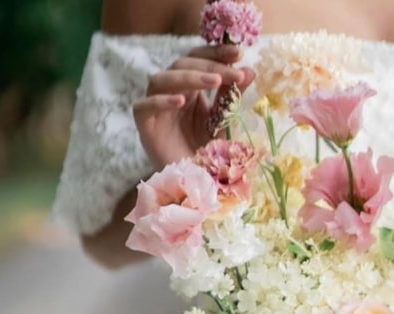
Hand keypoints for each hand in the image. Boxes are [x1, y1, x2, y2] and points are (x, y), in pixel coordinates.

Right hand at [133, 45, 255, 170]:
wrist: (194, 181)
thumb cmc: (208, 151)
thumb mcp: (224, 120)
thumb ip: (232, 95)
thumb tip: (250, 70)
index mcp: (190, 87)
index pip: (198, 58)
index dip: (216, 52)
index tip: (239, 52)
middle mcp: (171, 92)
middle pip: (181, 64)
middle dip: (210, 66)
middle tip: (233, 73)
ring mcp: (155, 107)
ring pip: (161, 79)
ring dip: (189, 77)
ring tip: (215, 82)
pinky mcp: (143, 124)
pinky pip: (144, 106)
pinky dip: (161, 101)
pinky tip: (181, 102)